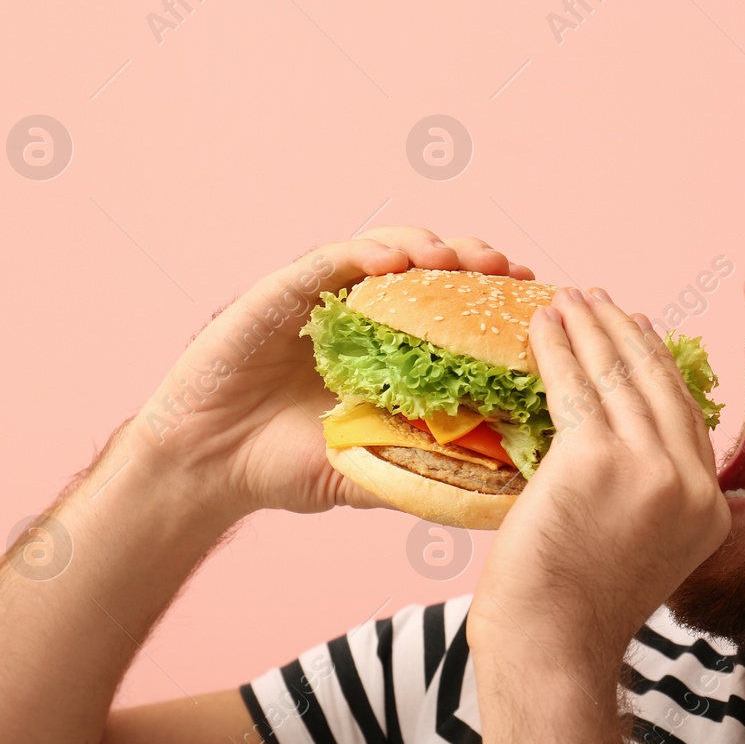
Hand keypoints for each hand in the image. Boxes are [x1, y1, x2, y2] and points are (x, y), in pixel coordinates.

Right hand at [125, 229, 534, 523]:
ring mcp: (322, 297)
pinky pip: (332, 258)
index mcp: (388, 350)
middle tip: (511, 272)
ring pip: (389, 251)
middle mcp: (361, 314)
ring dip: (432, 249)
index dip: (496, 303)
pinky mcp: (282, 290)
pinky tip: (399, 260)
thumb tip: (508, 494)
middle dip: (476, 265)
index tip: (537, 304)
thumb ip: (429, 469)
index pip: (454, 310)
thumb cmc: (284, 467)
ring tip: (463, 260)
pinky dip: (368, 252)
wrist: (207, 468)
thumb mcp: (372, 468)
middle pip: (431, 271)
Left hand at [469, 286, 729, 670]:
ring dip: (590, 328)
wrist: (552, 647)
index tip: (639, 332)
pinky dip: (557, 348)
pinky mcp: (599, 458)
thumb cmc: (575, 613)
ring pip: (618, 377)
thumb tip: (618, 449)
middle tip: (600, 301)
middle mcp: (692, 485)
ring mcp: (650, 468)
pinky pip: (575, 386)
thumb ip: (649, 502)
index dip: (661, 367)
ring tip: (567, 299)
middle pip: (660, 387)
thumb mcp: (642, 552)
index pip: (688, 419)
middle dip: (626, 334)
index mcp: (711, 510)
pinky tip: (543, 325)